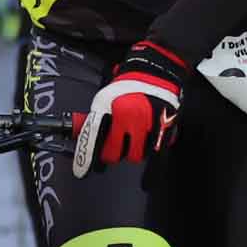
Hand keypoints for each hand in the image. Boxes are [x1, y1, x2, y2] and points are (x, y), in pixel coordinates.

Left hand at [73, 38, 188, 177]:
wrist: (157, 68)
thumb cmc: (128, 83)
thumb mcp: (105, 96)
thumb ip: (97, 118)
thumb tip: (83, 137)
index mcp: (110, 108)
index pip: (94, 139)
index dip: (87, 158)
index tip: (81, 171)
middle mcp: (128, 118)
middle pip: (116, 154)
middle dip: (113, 155)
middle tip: (114, 151)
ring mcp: (148, 124)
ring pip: (136, 156)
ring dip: (132, 154)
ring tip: (133, 144)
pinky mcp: (165, 128)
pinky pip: (157, 154)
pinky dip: (152, 168)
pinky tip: (146, 178)